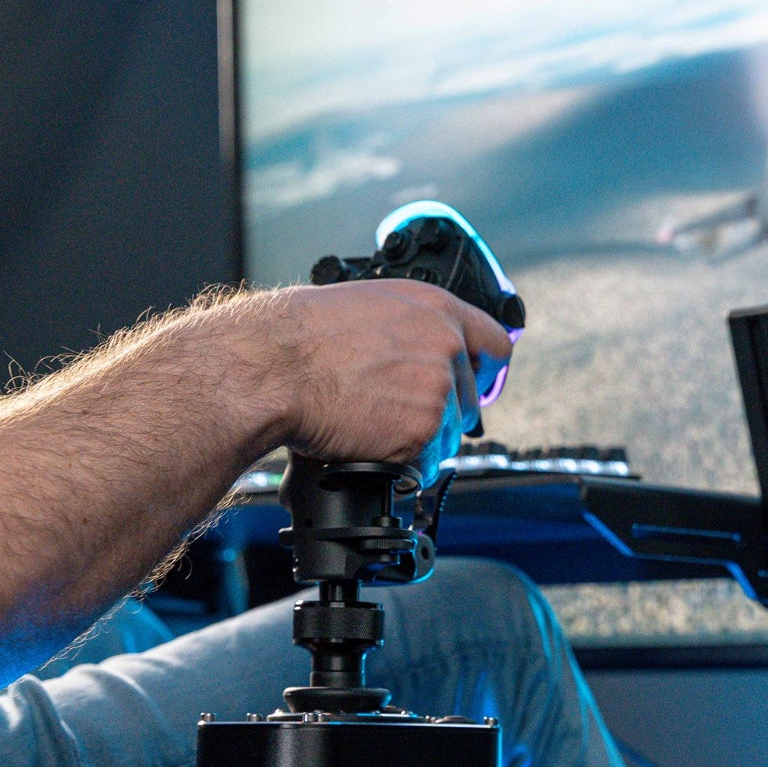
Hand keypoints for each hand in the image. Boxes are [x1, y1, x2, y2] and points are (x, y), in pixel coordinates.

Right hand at [254, 278, 515, 468]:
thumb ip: (409, 326)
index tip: (479, 379)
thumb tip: (418, 345)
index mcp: (435, 308)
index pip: (494, 342)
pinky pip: (425, 459)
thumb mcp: (367, 306)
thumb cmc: (301, 336)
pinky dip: (400, 460)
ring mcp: (438, 389)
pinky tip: (369, 440)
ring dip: (420, 438)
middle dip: (440, 410)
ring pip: (448, 433)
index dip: (485, 367)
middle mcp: (447, 345)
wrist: (272, 367)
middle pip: (470, 397)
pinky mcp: (423, 430)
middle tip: (396, 411)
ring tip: (373, 424)